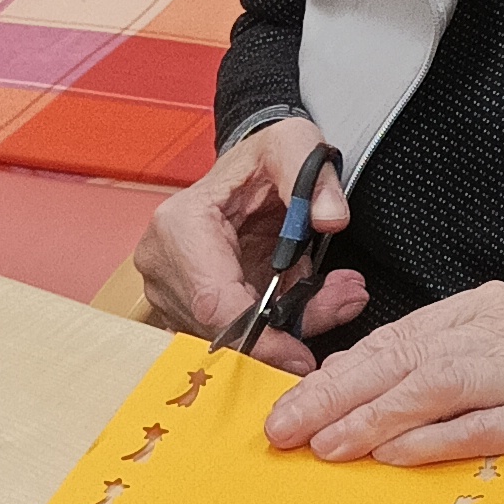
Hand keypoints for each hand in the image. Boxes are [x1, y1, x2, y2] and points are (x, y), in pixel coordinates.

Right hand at [134, 118, 367, 376]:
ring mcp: (169, 289)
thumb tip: (330, 219)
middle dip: (282, 335)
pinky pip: (229, 336)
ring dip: (283, 331)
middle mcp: (163, 262)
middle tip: (339, 307)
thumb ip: (317, 182)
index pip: (214, 302)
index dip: (259, 338)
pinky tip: (303, 304)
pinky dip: (272, 331)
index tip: (302, 355)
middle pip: (220, 329)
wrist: (248, 168)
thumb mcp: (296, 148)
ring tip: (330, 296)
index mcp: (180, 225)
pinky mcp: (184, 307)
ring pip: (227, 339)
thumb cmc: (263, 158)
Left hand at [262, 281, 503, 495]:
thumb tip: (335, 398)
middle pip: (404, 357)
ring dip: (372, 419)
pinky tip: (389, 457)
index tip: (290, 407)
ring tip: (328, 447)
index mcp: (485, 310)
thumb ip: (422, 379)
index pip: (395, 337)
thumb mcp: (485, 375)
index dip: (336, 375)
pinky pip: (473, 428)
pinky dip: (426, 444)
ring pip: (433, 386)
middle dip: (337, 395)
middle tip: (289, 428)